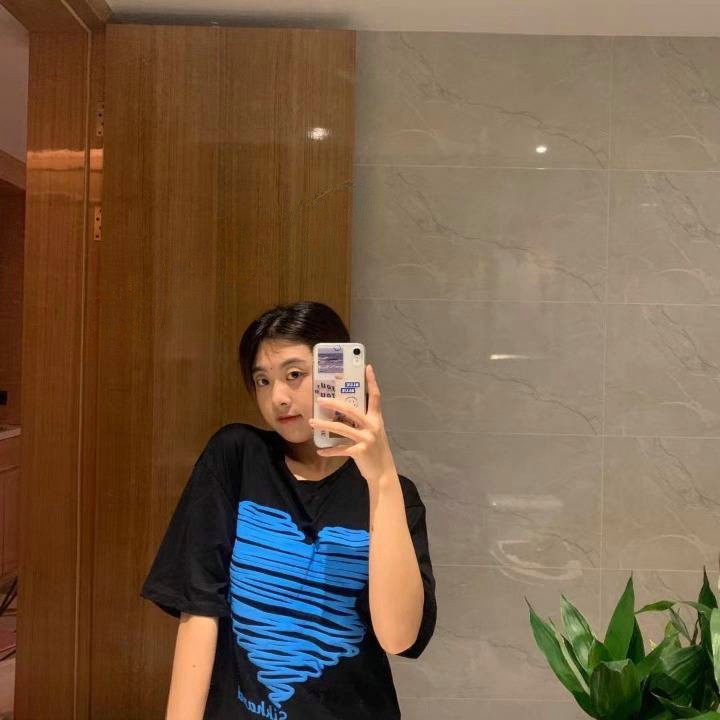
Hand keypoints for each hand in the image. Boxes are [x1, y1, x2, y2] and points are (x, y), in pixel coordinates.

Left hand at [309, 364, 396, 485]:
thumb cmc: (375, 449)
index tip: (366, 366)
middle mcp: (372, 426)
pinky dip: (329, 449)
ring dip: (324, 425)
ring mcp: (366, 438)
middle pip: (351, 410)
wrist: (383, 472)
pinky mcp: (360, 451)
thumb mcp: (374, 432)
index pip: (375, 396)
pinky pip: (340, 449)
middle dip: (334, 403)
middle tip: (320, 399)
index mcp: (376, 419)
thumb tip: (343, 411)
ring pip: (341, 428)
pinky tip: (320, 450)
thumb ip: (363, 421)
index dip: (371, 381)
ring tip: (312, 422)